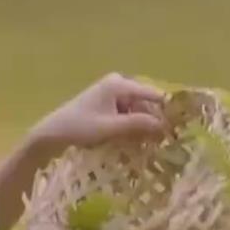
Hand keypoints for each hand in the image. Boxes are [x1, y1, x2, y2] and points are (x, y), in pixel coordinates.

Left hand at [31, 73, 169, 152]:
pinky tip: (134, 142)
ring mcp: (111, 93)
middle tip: (163, 142)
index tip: (177, 129)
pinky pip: (126, 114)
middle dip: (153, 121)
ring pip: (136, 110)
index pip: (153, 95)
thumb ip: (138, 125)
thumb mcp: (111, 128)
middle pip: (145, 103)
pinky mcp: (106, 104)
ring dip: (142, 127)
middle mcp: (117, 83)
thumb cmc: (80, 128)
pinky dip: (131, 126)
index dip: (166, 111)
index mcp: (119, 84)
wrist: (52, 134)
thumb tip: (165, 126)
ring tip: (149, 146)